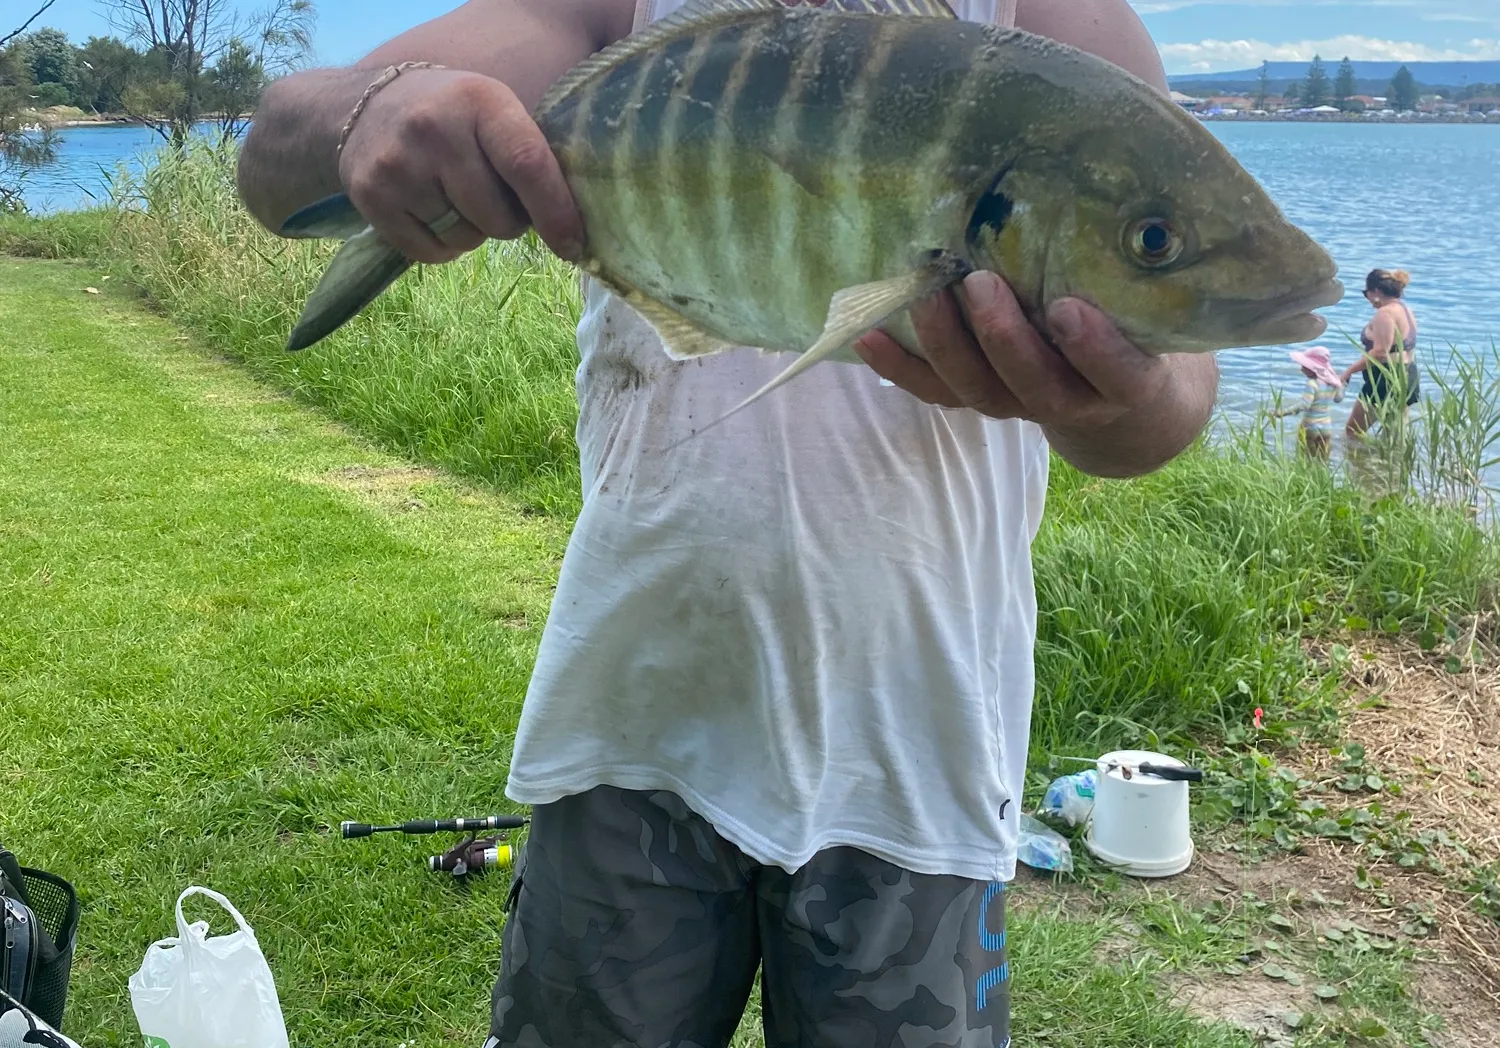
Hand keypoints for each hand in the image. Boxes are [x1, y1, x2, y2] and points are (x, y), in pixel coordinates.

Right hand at [337, 68, 584, 264]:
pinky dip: (442, 246)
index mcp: (479, 101)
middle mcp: (434, 129)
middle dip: (508, 222)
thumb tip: (571, 229)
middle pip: (498, 218)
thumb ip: (530, 156)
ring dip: (472, 233)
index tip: (574, 245)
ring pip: (465, 240)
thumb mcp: (491, 111)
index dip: (556, 213)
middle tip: (491, 198)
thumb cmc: (449, 115)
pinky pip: (430, 253)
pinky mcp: (372, 198)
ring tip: (455, 198)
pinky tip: (431, 213)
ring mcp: (398, 165)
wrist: (361, 109)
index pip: (528, 165)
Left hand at [853, 271, 1170, 431]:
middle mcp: (1075, 400)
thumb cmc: (1132, 309)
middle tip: (981, 282)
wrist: (1112, 380)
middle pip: (1036, 385)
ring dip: (947, 344)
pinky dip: (900, 367)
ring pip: (979, 390)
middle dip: (1003, 337)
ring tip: (926, 292)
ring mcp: (1020, 405)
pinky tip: (867, 337)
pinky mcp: (978, 400)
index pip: (1119, 371)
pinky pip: (936, 392)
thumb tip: (1155, 128)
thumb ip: (1138, 250)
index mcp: (1128, 379)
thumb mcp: (1148, 287)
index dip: (1093, 348)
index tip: (1066, 307)